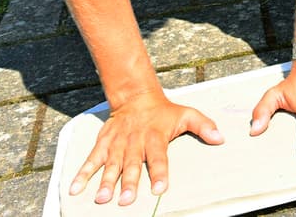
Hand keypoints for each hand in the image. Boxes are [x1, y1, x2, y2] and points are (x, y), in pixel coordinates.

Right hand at [68, 90, 223, 205]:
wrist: (136, 96)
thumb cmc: (164, 111)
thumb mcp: (187, 114)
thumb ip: (203, 126)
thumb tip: (220, 138)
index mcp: (155, 137)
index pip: (159, 157)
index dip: (159, 172)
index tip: (160, 188)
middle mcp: (135, 141)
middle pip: (132, 164)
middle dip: (129, 183)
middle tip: (126, 201)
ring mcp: (117, 143)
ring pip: (111, 164)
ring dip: (105, 182)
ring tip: (101, 199)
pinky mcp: (104, 143)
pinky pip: (91, 159)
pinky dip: (82, 173)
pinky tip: (75, 189)